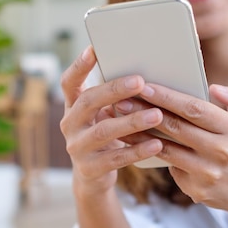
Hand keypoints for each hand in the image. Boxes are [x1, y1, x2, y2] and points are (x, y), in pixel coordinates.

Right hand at [59, 46, 165, 195]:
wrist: (93, 177)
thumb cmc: (105, 137)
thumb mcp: (102, 116)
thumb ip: (113, 99)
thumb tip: (145, 75)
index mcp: (72, 107)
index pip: (69, 82)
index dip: (79, 66)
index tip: (93, 49)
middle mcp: (70, 124)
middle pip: (88, 102)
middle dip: (114, 90)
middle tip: (140, 81)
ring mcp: (77, 147)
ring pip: (103, 131)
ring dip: (131, 122)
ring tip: (157, 115)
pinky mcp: (89, 169)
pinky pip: (116, 159)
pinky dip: (138, 150)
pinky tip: (157, 144)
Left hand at [116, 82, 227, 212]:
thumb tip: (215, 87)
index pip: (196, 110)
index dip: (169, 97)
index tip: (146, 86)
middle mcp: (222, 152)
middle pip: (177, 128)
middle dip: (146, 112)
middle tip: (122, 100)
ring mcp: (208, 173)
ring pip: (167, 149)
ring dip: (139, 135)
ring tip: (119, 120)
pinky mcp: (196, 189)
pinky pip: (169, 166)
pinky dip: (149, 153)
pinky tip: (132, 143)